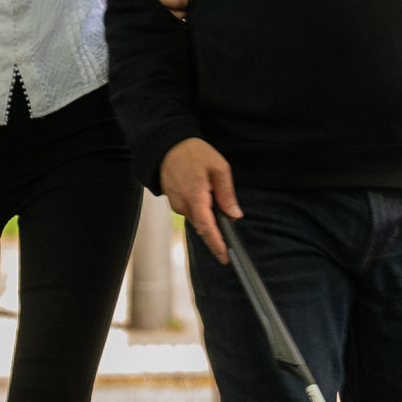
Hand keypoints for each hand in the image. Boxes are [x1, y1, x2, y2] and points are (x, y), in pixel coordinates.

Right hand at [160, 137, 241, 262]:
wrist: (167, 144)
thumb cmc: (192, 153)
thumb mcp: (218, 168)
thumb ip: (226, 194)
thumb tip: (234, 214)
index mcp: (195, 196)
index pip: (207, 227)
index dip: (216, 244)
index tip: (225, 256)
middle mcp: (183, 204)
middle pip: (202, 227)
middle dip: (215, 235)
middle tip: (228, 243)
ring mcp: (176, 204)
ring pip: (196, 219)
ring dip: (208, 221)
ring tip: (219, 214)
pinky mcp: (173, 201)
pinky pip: (190, 212)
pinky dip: (200, 212)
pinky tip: (206, 204)